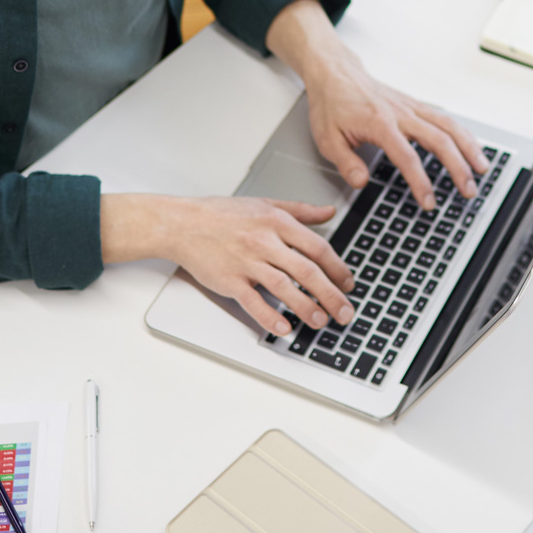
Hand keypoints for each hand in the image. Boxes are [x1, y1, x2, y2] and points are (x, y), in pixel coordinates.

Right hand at [102, 193, 354, 336]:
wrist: (183, 223)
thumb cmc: (222, 214)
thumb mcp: (266, 203)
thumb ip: (300, 210)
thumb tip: (329, 212)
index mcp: (277, 222)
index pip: (317, 247)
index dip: (338, 268)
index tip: (348, 283)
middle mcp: (265, 242)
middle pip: (307, 271)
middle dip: (331, 295)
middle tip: (345, 312)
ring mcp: (247, 262)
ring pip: (284, 288)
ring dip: (307, 308)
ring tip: (322, 322)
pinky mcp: (230, 281)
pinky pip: (254, 302)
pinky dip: (270, 317)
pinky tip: (285, 329)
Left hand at [265, 0, 489, 211]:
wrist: (335, 73)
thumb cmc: (332, 104)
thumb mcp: (327, 138)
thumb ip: (346, 163)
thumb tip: (361, 182)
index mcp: (380, 123)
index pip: (407, 157)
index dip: (421, 182)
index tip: (429, 202)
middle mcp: (401, 113)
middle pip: (439, 140)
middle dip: (458, 167)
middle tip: (468, 190)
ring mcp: (411, 107)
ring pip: (449, 125)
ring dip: (469, 147)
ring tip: (483, 169)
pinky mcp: (414, 105)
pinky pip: (444, 118)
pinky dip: (462, 133)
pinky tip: (472, 147)